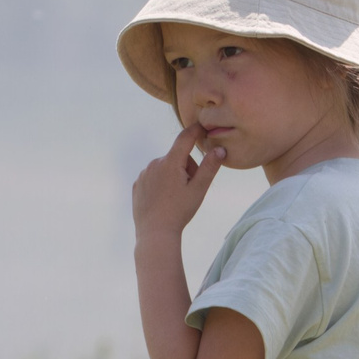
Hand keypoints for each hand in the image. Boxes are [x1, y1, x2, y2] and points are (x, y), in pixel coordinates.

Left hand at [132, 123, 223, 238]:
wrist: (155, 233)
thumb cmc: (180, 212)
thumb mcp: (199, 190)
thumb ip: (210, 167)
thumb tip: (220, 149)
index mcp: (171, 162)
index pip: (185, 138)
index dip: (195, 130)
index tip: (202, 125)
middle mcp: (154, 163)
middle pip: (177, 157)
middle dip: (187, 168)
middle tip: (190, 189)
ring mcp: (144, 174)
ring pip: (165, 168)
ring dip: (173, 176)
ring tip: (175, 198)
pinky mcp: (138, 184)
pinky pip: (153, 178)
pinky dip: (161, 184)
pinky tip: (164, 200)